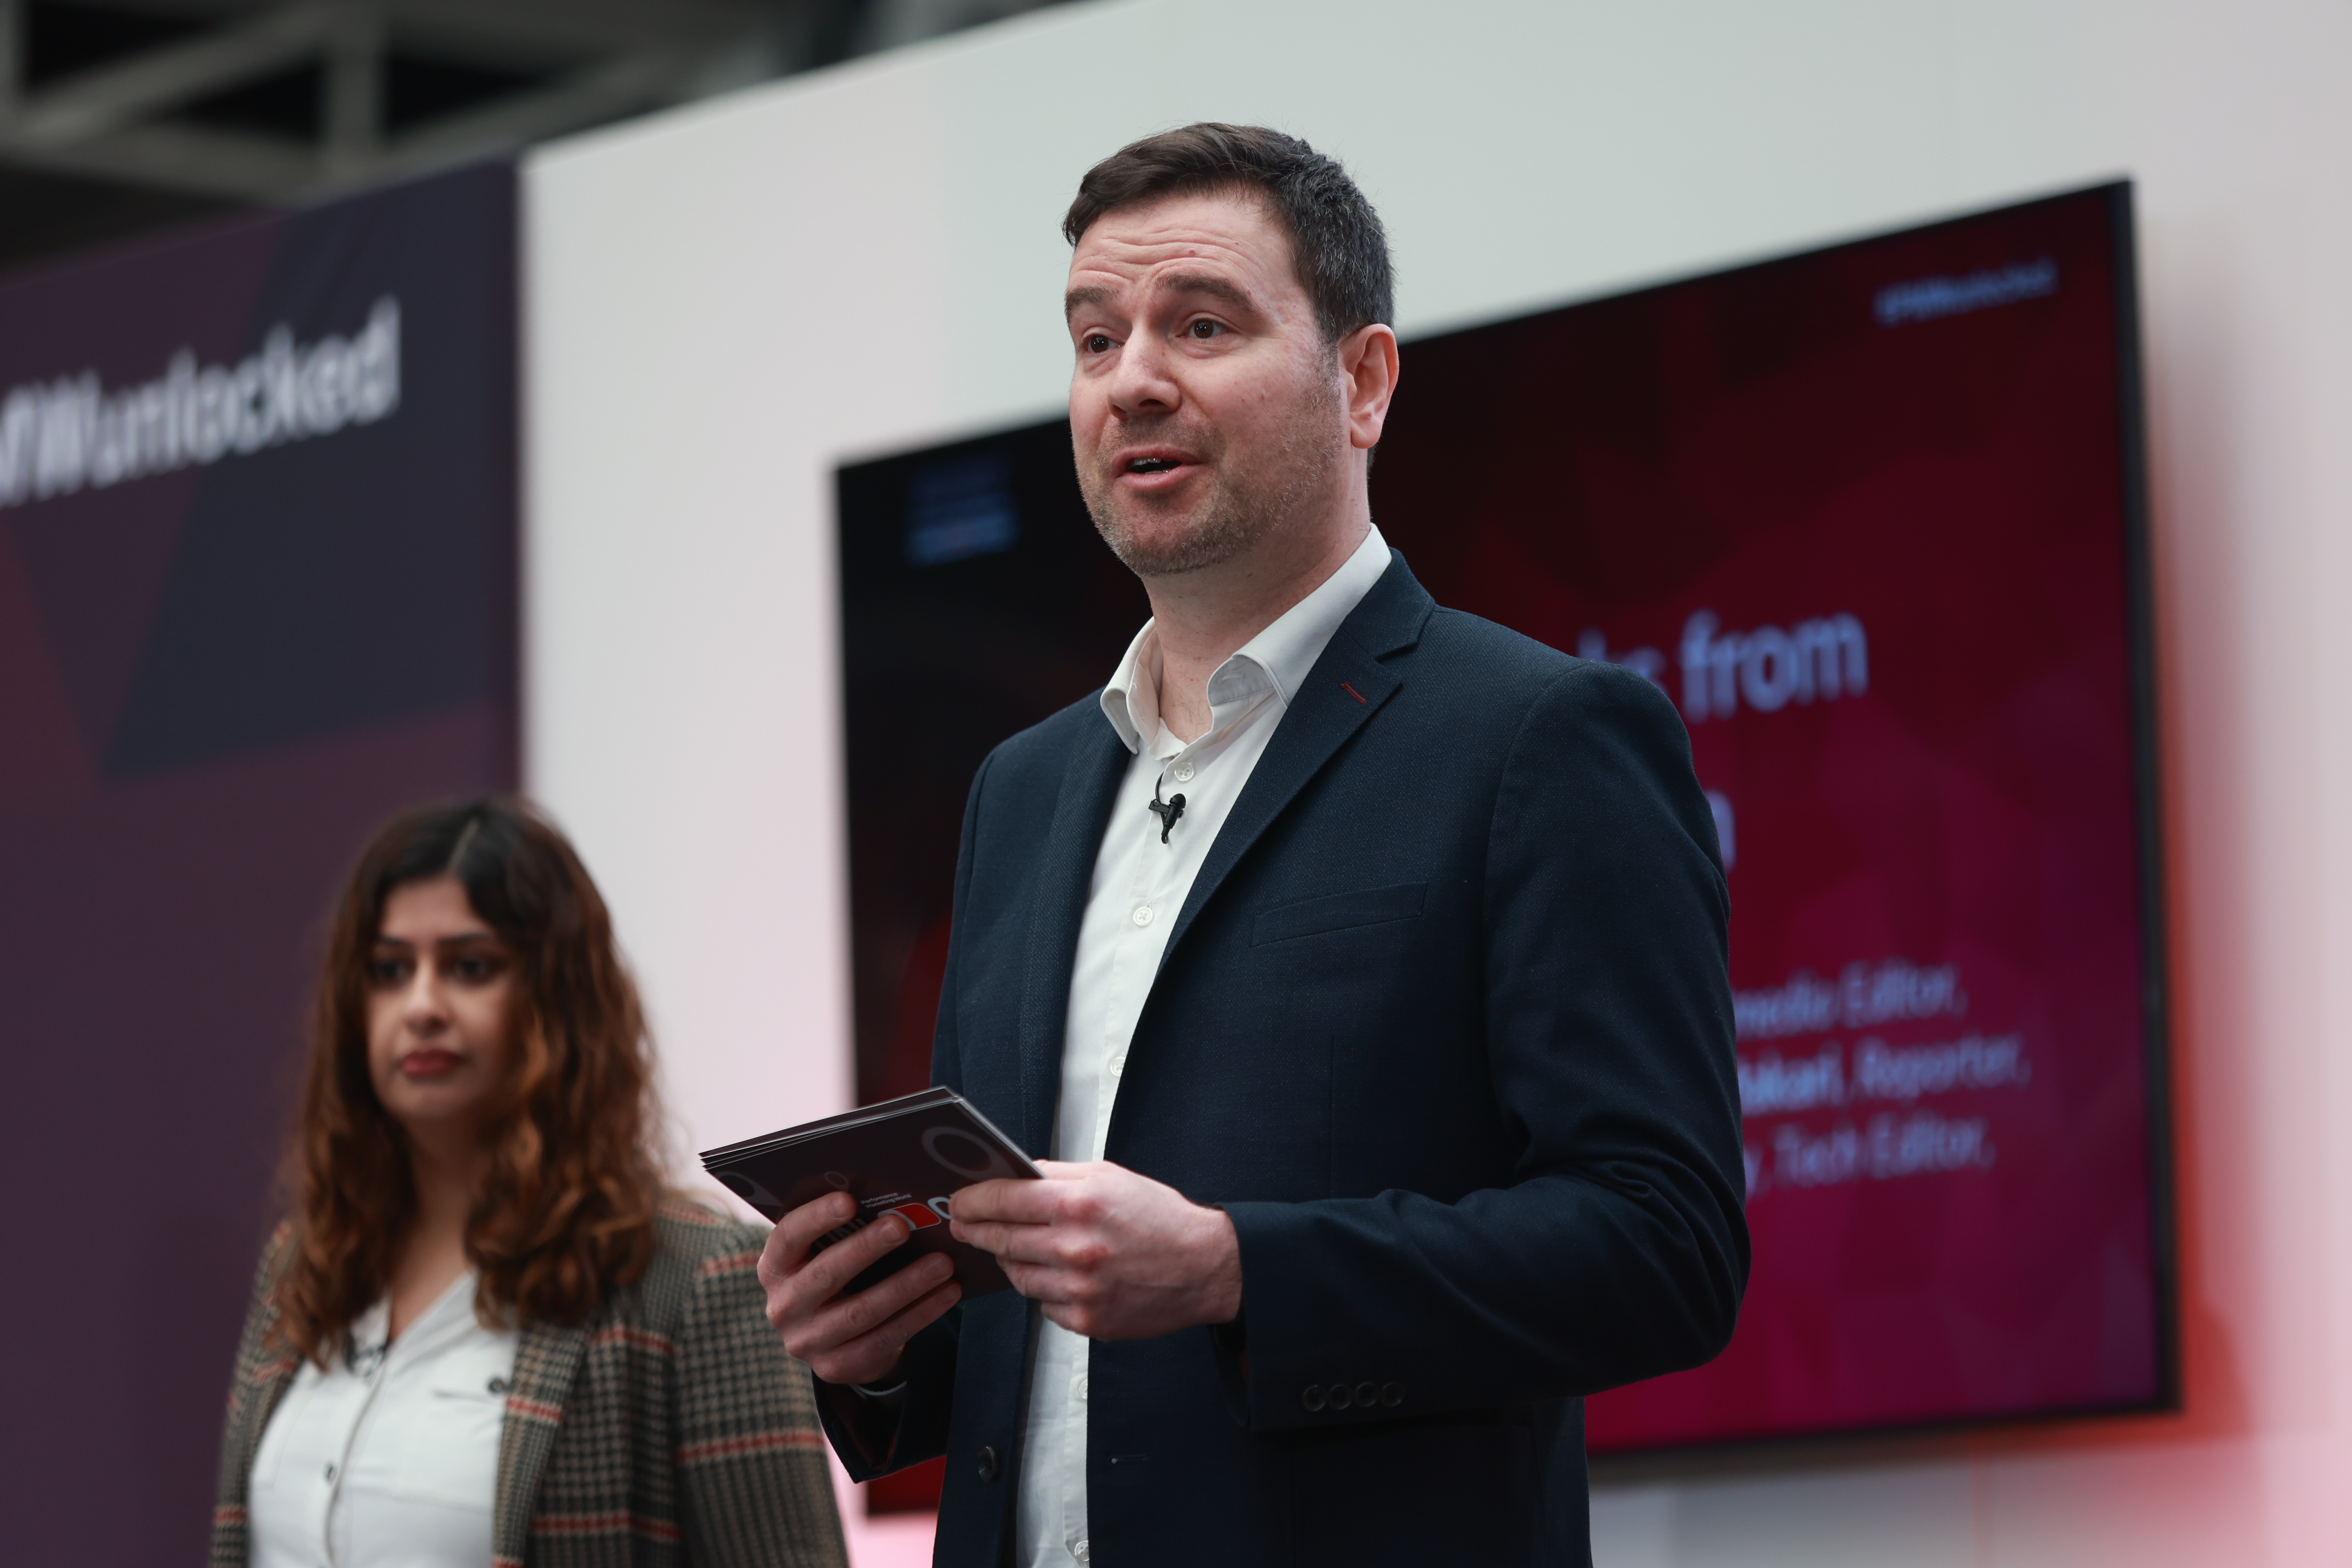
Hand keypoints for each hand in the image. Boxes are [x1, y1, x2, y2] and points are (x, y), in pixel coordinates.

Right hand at [757, 1191, 960, 1385]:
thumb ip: (842, 1230)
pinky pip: (884, 1338)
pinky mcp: (836, 1367)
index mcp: (775, 1268)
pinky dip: (920, 1314)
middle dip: (866, 1248)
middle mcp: (783, 1307)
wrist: (832, 1341)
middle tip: (902, 1226)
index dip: (816, 1217)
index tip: (849, 1199)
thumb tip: (893, 1196)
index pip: (788, 1237)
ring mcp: (807, 1342)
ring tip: (942, 1263)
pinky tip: (947, 1293)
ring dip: (907, 1285)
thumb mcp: (824, 1254)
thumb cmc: (836, 1276)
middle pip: (826, 1274)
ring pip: (862, 1311)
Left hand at [948, 1160, 1240, 1338]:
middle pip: (1002, 1239)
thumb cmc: (1161, 1219)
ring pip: (1018, 1276)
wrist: (1205, 1266)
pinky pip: (1044, 1304)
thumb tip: (1016, 1176)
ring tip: (1019, 1247)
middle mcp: (1076, 1248)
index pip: (1004, 1200)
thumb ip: (1058, 1175)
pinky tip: (1061, 1274)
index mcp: (1080, 1205)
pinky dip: (1045, 1289)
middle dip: (976, 1230)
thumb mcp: (1110, 1177)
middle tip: (964, 1225)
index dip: (973, 1200)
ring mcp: (1079, 1289)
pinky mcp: (1086, 1320)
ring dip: (1012, 1260)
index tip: (959, 1201)